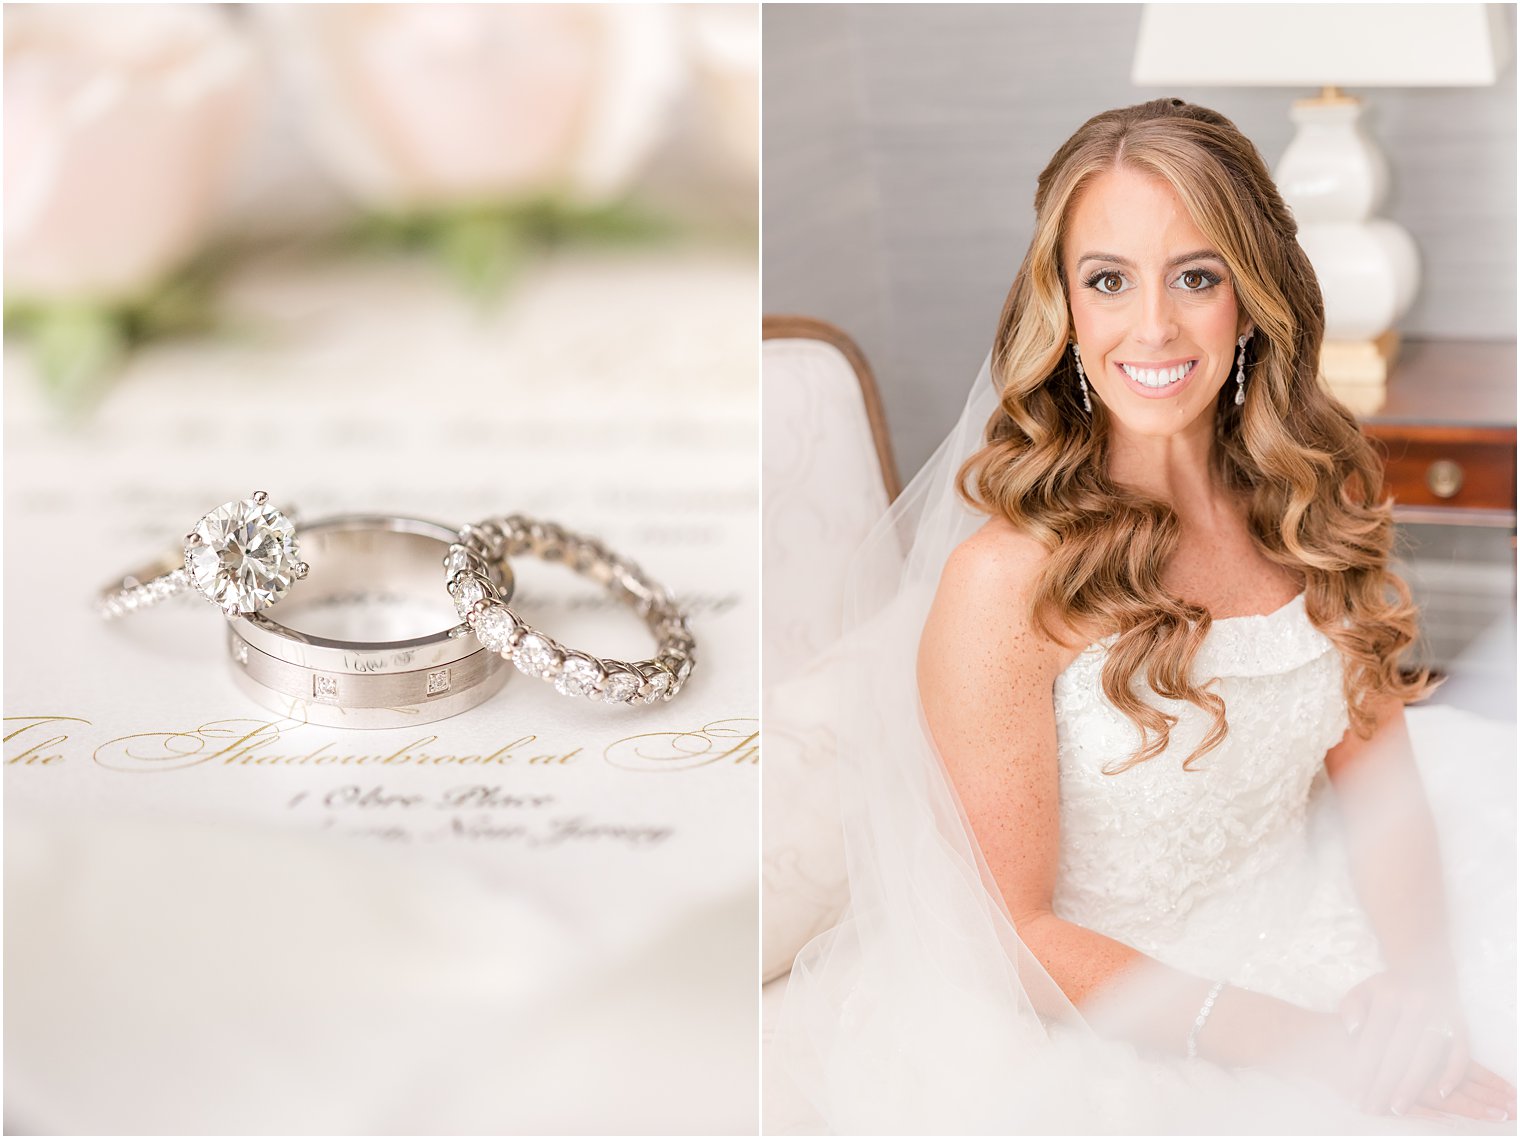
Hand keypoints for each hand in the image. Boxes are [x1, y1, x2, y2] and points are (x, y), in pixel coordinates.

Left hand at [1337, 972, 1511, 1119]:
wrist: (1426, 966)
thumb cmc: (1388, 987)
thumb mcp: (1363, 989)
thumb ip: (1350, 1008)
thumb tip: (1352, 1031)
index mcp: (1388, 995)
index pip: (1373, 1039)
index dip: (1363, 1068)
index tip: (1355, 1091)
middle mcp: (1416, 1003)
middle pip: (1398, 1052)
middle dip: (1383, 1084)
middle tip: (1372, 1107)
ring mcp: (1441, 1014)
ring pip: (1426, 1055)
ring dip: (1412, 1085)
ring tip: (1397, 1107)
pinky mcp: (1461, 1023)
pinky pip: (1460, 1053)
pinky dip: (1452, 1073)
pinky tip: (1441, 1093)